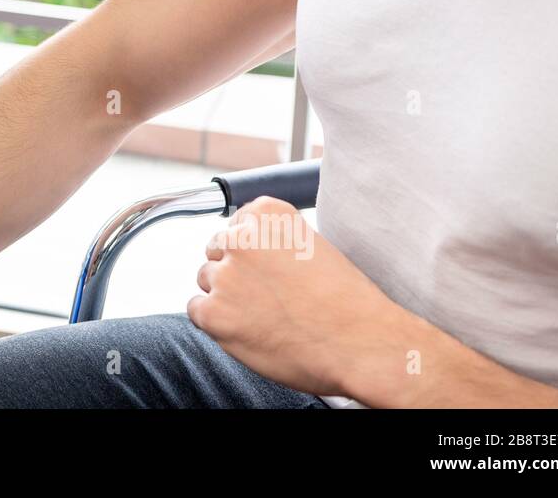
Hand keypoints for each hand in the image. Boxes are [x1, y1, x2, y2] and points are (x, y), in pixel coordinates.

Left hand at [186, 196, 401, 398]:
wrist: (361, 343)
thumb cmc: (346, 302)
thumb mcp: (313, 246)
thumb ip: (274, 240)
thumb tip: (249, 250)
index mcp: (267, 214)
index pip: (236, 224)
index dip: (251, 251)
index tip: (266, 267)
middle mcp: (241, 237)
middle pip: (217, 250)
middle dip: (235, 270)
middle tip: (265, 295)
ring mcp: (225, 275)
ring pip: (207, 279)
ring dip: (226, 296)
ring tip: (264, 314)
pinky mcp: (214, 313)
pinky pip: (197, 309)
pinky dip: (215, 322)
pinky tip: (247, 327)